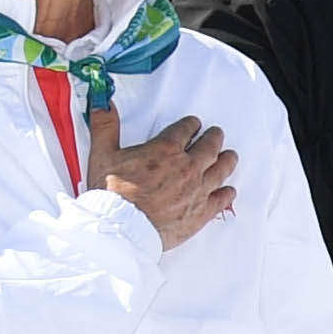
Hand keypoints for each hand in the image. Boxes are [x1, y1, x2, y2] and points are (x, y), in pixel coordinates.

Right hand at [89, 110, 236, 247]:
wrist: (121, 228)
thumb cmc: (111, 194)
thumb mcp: (102, 154)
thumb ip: (105, 126)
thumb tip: (102, 105)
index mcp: (166, 150)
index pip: (186, 129)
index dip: (191, 125)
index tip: (194, 124)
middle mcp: (187, 167)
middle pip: (209, 147)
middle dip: (213, 138)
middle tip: (216, 135)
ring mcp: (197, 190)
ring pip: (220, 170)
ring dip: (226, 160)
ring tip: (230, 156)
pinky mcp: (201, 212)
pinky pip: (221, 199)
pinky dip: (226, 193)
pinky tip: (229, 191)